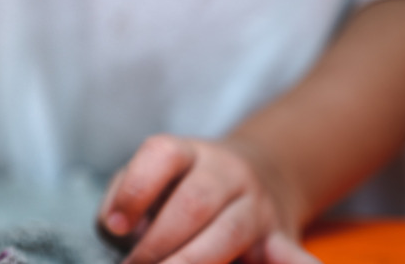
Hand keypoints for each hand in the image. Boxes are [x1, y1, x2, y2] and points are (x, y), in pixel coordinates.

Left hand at [98, 135, 321, 263]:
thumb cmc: (182, 186)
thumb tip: (114, 224)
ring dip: (192, 261)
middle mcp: (227, 172)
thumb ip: (124, 196)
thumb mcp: (151, 177)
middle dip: (159, 242)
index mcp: (188, 152)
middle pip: (195, 201)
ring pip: (231, 232)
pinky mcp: (282, 238)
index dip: (135, 190)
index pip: (162, 155)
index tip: (116, 226)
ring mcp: (258, 205)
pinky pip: (290, 254)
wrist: (258, 177)